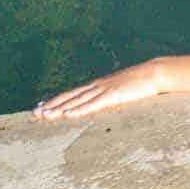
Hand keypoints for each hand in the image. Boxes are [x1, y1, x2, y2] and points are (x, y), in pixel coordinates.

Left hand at [34, 60, 168, 121]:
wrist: (155, 73)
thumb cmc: (140, 84)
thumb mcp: (121, 91)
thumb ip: (110, 98)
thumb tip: (103, 105)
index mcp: (98, 85)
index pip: (73, 94)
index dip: (56, 100)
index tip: (42, 105)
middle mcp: (97, 86)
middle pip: (70, 97)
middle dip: (52, 105)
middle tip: (35, 112)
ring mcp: (104, 90)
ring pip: (78, 101)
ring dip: (60, 108)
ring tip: (46, 115)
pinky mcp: (113, 96)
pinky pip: (93, 104)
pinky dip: (80, 109)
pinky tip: (69, 115)